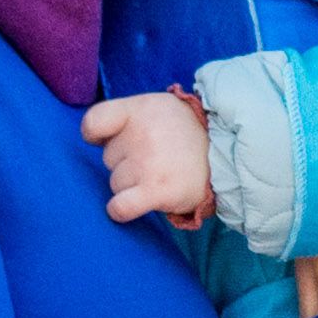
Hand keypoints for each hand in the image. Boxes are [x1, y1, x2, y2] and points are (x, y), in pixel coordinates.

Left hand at [80, 91, 214, 227]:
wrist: (225, 154)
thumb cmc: (182, 132)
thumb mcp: (155, 107)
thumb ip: (123, 115)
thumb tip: (92, 138)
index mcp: (139, 109)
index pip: (93, 122)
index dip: (95, 135)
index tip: (107, 140)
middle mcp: (142, 134)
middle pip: (108, 158)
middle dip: (125, 160)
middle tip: (155, 157)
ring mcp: (148, 163)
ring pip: (115, 183)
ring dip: (131, 185)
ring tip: (159, 175)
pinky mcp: (157, 191)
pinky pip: (121, 207)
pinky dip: (120, 210)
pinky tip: (128, 206)